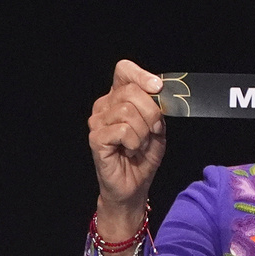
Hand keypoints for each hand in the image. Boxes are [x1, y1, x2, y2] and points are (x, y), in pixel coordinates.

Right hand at [88, 60, 165, 235]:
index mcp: (118, 97)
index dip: (141, 75)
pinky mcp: (96, 138)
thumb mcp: (157, 126)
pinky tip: (130, 151)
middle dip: (152, 113)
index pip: (124, 70)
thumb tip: (158, 89)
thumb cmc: (143, 155)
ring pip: (127, 111)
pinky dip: (134, 142)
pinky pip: (122, 130)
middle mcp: (104, 106)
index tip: (158, 87)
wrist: (134, 185)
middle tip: (153, 131)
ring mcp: (97, 122)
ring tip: (140, 144)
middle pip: (131, 92)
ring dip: (143, 131)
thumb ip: (156, 106)